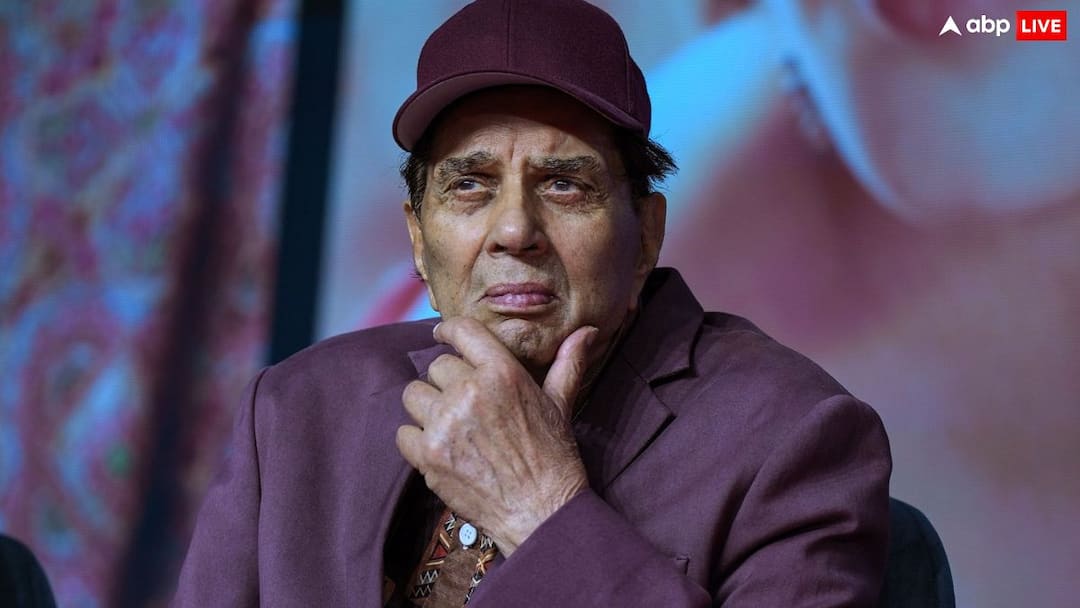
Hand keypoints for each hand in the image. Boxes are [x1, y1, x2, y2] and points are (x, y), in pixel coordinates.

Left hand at [396, 317, 597, 554]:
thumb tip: (588, 331)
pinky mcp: (428, 455)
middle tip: (463, 404)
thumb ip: (568, 363)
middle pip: (436, 367)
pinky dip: (416, 440)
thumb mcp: (561, 404)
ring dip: (427, 408)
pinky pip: (403, 432)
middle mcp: (470, 392)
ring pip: (414, 395)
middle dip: (447, 382)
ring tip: (449, 425)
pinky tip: (439, 448)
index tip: (441, 335)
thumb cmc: (554, 456)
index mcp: (503, 373)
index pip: (462, 331)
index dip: (447, 330)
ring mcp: (446, 423)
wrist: (542, 510)